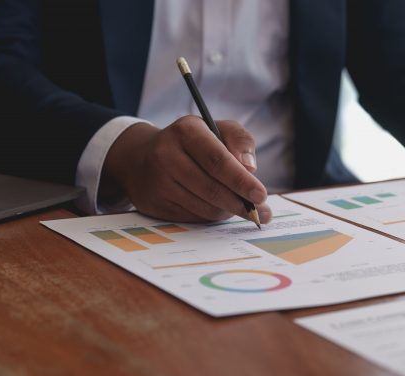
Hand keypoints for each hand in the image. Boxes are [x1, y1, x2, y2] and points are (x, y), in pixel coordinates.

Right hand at [101, 116, 272, 222]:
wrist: (143, 157)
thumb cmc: (193, 142)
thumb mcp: (218, 129)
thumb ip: (240, 140)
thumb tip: (250, 168)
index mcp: (186, 131)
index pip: (217, 160)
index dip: (241, 180)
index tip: (261, 195)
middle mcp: (166, 155)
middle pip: (210, 188)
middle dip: (239, 204)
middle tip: (260, 213)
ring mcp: (158, 181)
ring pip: (203, 207)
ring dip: (227, 212)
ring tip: (240, 208)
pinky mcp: (154, 203)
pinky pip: (191, 217)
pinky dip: (210, 216)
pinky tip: (217, 208)